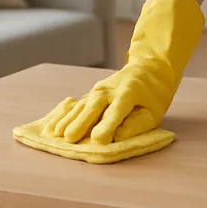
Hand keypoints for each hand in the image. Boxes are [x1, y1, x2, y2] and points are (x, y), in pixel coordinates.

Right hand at [42, 0, 204, 143]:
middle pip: (94, 105)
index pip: (117, 110)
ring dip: (68, 119)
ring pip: (81, 105)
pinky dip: (64, 115)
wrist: (148, 68)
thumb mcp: (153, 112)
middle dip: (81, 122)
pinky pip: (76, 105)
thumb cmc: (153, 96)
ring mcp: (98, 89)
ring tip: (56, 134)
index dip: (108, 125)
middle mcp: (110, 88)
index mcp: (130, 92)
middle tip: (69, 139)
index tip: (99, 140)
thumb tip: (116, 137)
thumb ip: (136, 125)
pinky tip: (53, 126)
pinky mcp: (91, 93)